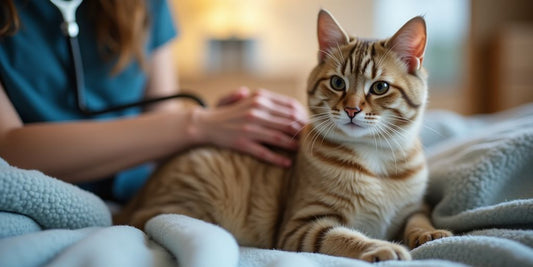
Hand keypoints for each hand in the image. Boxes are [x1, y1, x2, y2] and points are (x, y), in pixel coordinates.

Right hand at [193, 87, 307, 166]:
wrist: (204, 124)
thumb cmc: (228, 112)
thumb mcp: (244, 97)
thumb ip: (263, 97)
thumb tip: (285, 103)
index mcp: (259, 98)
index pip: (290, 105)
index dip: (303, 116)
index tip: (309, 124)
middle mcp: (256, 111)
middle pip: (288, 121)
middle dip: (302, 131)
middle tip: (311, 139)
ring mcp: (249, 128)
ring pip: (279, 137)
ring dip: (294, 145)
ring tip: (303, 150)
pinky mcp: (243, 143)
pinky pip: (264, 152)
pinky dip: (278, 159)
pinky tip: (288, 163)